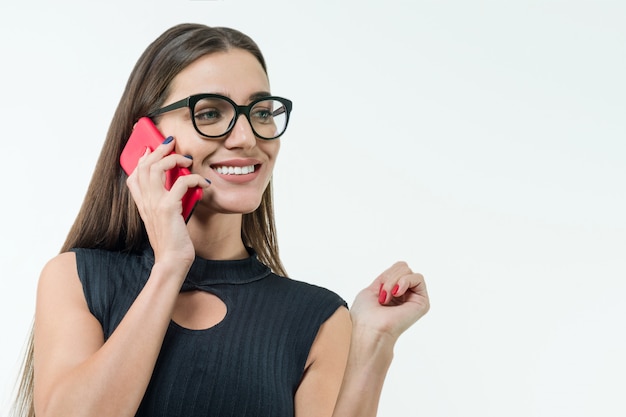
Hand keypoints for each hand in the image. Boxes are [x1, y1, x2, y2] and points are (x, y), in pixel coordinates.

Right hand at [125, 137, 210, 265]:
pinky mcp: (169, 209)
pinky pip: (181, 183)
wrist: (172, 261)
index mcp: (143, 205)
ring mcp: (155, 204)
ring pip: (157, 168)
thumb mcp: (165, 220)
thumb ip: (166, 203)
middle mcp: (146, 202)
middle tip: (172, 143)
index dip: (141, 159)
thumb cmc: (172, 242)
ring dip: (174, 158)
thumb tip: (178, 186)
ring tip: (187, 159)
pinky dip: (195, 178)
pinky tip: (204, 183)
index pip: (134, 176)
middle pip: (145, 166)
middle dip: (158, 150)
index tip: (150, 149)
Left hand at [350, 262, 428, 342]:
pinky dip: (405, 281)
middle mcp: (405, 296)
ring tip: (387, 297)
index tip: (378, 292)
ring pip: (408, 271)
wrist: (370, 330)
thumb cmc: (365, 316)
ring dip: (393, 281)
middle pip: (402, 267)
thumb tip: (399, 271)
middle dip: (389, 277)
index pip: (395, 269)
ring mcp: (414, 298)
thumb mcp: (371, 289)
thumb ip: (386, 278)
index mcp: (393, 294)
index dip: (385, 275)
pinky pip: (418, 278)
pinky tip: (398, 293)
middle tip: (383, 296)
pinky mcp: (422, 302)